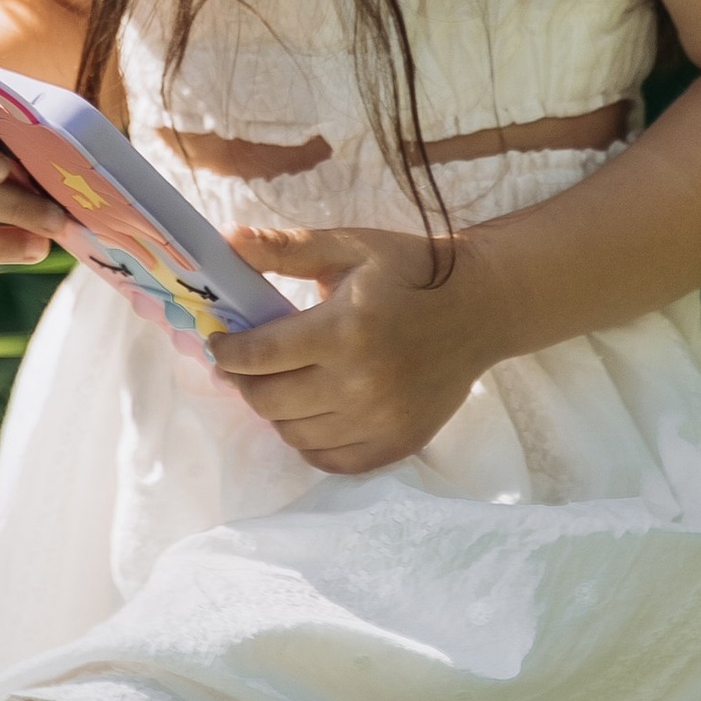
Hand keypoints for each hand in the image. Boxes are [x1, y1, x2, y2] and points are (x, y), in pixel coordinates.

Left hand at [212, 223, 508, 472]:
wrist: (480, 308)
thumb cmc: (410, 270)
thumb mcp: (349, 246)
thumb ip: (286, 248)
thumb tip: (227, 240)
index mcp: (343, 330)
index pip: (260, 356)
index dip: (228, 352)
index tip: (219, 342)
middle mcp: (360, 383)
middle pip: (269, 401)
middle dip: (244, 383)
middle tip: (240, 366)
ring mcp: (380, 420)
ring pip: (294, 434)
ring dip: (274, 411)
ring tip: (277, 386)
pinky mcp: (397, 443)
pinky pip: (331, 460)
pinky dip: (309, 442)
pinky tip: (309, 415)